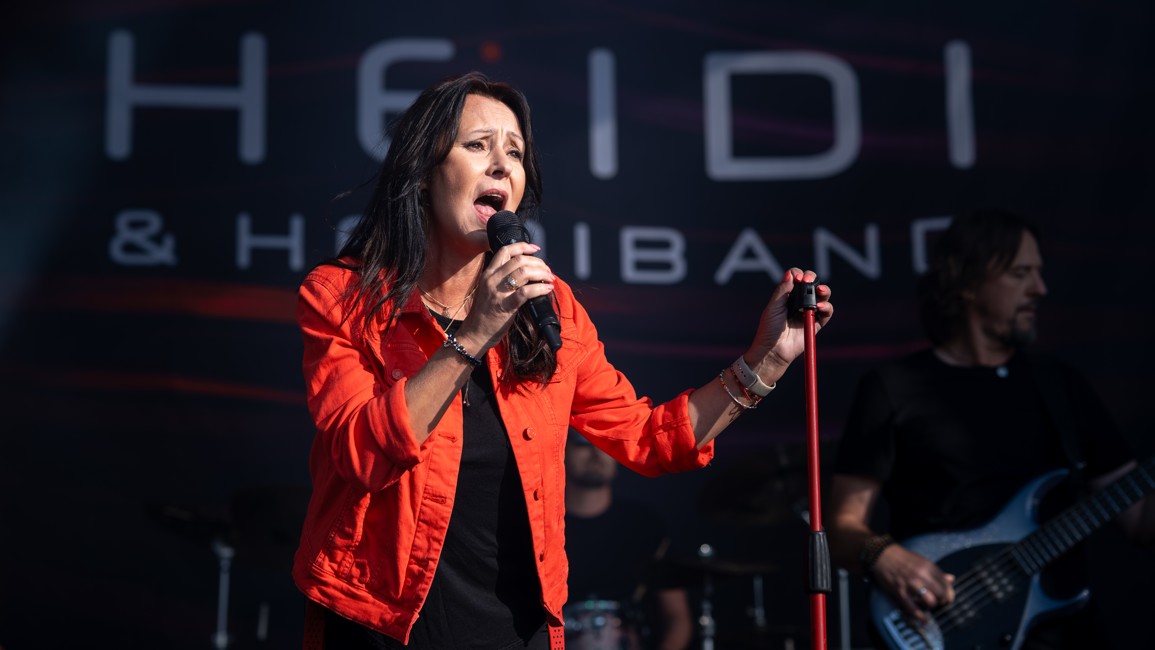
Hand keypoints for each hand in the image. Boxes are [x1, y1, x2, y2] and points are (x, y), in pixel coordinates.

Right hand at [456, 242, 554, 352]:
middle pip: (518, 260)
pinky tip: (547, 289)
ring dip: (541, 273)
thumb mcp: (490, 289)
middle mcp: (492, 279)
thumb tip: (527, 272)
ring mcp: (498, 292)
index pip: (505, 251)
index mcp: (488, 273)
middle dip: (537, 262)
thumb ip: (503, 279)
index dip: (523, 246)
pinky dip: (540, 288)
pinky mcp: (505, 306)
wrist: (475, 333)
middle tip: (547, 270)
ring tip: (549, 278)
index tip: (536, 249)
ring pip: (523, 272)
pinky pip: (526, 292)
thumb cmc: (485, 313)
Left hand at [745, 268, 832, 382]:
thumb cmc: (769, 330)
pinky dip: (827, 307)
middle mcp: (799, 302)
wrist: (773, 350)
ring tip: (819, 290)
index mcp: (787, 296)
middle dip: (812, 278)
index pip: (796, 279)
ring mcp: (808, 312)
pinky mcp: (816, 324)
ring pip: (822, 296)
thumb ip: (782, 290)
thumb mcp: (773, 307)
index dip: (799, 275)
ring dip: (824, 290)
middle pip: (811, 284)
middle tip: (808, 280)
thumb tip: (791, 274)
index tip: (798, 278)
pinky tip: (819, 306)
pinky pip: (826, 313)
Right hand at [871, 544, 955, 622]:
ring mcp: (911, 584)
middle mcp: (922, 576)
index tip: (947, 597)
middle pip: (941, 594)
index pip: (946, 584)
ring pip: (930, 602)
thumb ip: (937, 572)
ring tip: (929, 605)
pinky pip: (913, 608)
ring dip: (931, 606)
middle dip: (942, 600)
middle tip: (939, 601)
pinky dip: (920, 617)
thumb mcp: (923, 561)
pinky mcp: (900, 592)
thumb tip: (951, 579)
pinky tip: (924, 620)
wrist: (883, 555)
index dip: (949, 593)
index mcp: (928, 567)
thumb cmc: (903, 558)